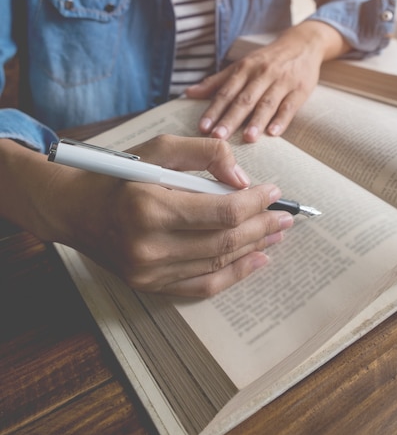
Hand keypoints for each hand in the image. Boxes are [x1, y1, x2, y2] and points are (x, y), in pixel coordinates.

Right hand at [0, 136, 293, 296]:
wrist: (74, 210)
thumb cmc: (118, 175)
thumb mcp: (158, 148)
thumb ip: (204, 153)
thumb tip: (242, 178)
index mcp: (151, 207)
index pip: (223, 211)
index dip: (256, 202)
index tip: (273, 192)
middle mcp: (150, 246)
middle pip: (226, 241)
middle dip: (262, 226)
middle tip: (285, 216)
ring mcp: (149, 272)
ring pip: (218, 264)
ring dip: (254, 249)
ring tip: (276, 235)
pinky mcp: (149, 285)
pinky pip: (201, 286)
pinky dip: (233, 274)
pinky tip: (255, 261)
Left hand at [186, 20, 350, 140]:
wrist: (302, 44)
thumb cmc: (267, 59)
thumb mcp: (241, 66)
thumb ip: (216, 82)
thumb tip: (189, 93)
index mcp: (244, 69)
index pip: (226, 92)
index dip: (214, 110)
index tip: (203, 127)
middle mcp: (261, 74)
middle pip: (244, 99)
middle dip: (231, 119)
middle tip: (219, 137)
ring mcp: (282, 82)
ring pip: (266, 103)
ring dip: (256, 121)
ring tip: (247, 138)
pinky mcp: (300, 90)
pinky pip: (289, 106)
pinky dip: (282, 119)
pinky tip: (274, 133)